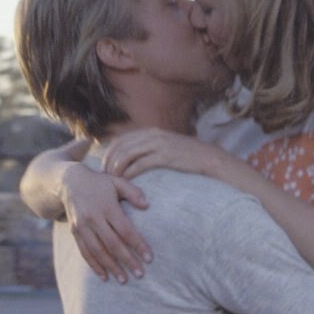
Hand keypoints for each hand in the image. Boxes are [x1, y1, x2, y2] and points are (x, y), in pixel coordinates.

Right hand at [64, 167, 150, 282]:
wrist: (69, 182)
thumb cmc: (100, 183)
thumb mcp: (117, 182)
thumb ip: (133, 192)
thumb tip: (146, 206)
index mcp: (106, 206)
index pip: (125, 230)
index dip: (138, 245)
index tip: (149, 258)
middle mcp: (93, 218)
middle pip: (112, 244)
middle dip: (127, 261)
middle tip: (140, 274)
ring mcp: (82, 226)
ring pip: (97, 251)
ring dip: (111, 267)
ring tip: (124, 280)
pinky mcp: (74, 232)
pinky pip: (85, 252)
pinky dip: (94, 265)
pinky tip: (104, 276)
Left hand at [104, 129, 224, 180]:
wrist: (209, 158)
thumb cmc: (187, 157)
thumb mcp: (165, 147)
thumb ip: (149, 149)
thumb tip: (132, 159)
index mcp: (150, 132)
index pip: (120, 140)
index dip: (108, 154)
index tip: (104, 168)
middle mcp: (152, 135)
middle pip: (120, 147)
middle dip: (109, 162)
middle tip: (105, 177)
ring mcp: (159, 144)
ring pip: (128, 154)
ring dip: (117, 168)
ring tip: (114, 181)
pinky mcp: (165, 156)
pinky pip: (141, 163)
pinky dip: (130, 172)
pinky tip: (126, 181)